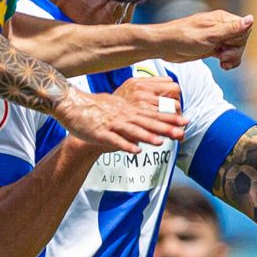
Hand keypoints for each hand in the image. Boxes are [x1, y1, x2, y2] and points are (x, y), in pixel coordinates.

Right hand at [55, 77, 185, 152]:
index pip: (153, 114)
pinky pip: (114, 140)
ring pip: (132, 130)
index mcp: (128, 110)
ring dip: (146, 136)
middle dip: (165, 127)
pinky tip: (135, 151)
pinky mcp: (100, 133)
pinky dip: (124, 145)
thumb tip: (146, 119)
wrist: (71, 105)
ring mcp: (111, 124)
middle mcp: (123, 115)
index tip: (185, 121)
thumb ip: (132, 114)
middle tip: (182, 131)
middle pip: (147, 122)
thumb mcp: (116, 108)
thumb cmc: (94, 110)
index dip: (169, 118)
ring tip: (160, 141)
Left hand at [153, 8, 254, 70]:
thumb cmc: (185, 38)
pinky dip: (227, 61)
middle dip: (235, 51)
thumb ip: (232, 29)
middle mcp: (221, 27)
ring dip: (232, 58)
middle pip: (241, 41)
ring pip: (235, 49)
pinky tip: (222, 65)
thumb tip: (251, 18)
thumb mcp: (210, 35)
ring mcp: (217, 38)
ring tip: (222, 62)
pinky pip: (228, 55)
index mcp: (222, 19)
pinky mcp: (212, 47)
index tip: (226, 46)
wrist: (166, 46)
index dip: (239, 41)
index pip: (245, 29)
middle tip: (221, 55)